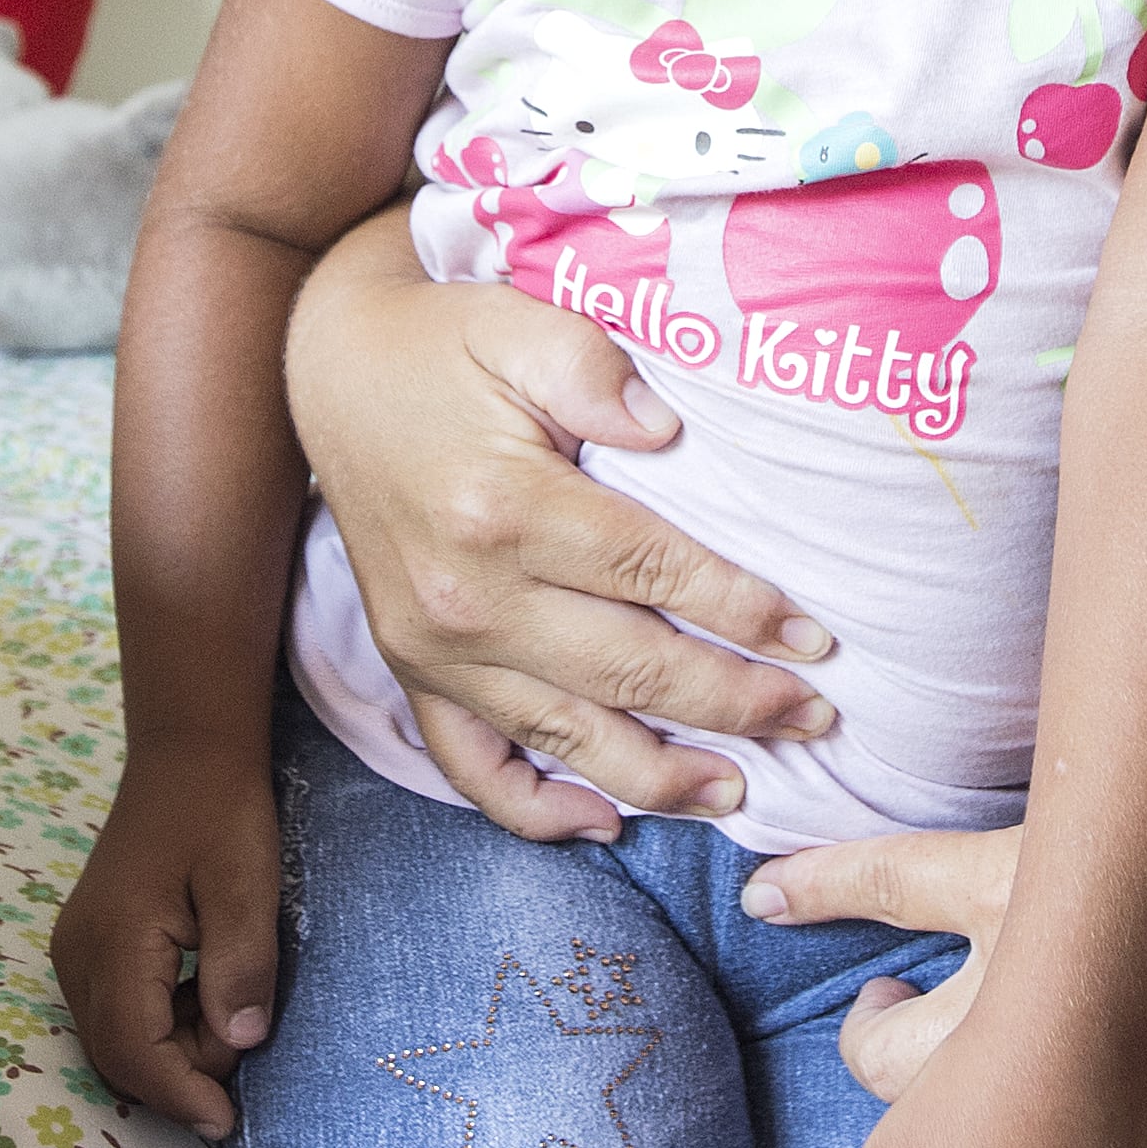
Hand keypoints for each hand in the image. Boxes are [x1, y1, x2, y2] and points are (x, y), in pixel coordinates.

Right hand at [52, 745, 280, 1139]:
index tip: (229, 1123)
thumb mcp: (247, 885)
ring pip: (114, 1041)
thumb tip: (238, 1045)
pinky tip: (203, 992)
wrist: (188, 754)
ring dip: (170, 1051)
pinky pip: (115, 1013)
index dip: (181, 1096)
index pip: (134, 1051)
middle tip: (242, 1047)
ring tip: (228, 1010)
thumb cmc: (221, 812)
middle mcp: (78, 954)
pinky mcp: (88, 946)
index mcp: (113, 941)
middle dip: (179, 1076)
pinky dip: (159, 1026)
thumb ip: (242, 965)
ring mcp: (76, 950)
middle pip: (117, 1057)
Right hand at [286, 210, 839, 836]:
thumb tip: (666, 430)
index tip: (814, 639)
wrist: (332, 371)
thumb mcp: (520, 325)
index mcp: (505, 507)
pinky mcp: (411, 672)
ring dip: (659, 776)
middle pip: (625, 671)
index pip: (650, 573)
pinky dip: (536, 811)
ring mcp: (432, 648)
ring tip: (738, 790)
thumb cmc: (445, 346)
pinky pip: (473, 767)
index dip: (741, 611)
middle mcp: (466, 596)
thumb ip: (595, 370)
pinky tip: (604, 822)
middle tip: (811, 719)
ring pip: (564, 737)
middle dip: (731, 704)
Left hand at [756, 773, 1146, 1147]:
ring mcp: (1074, 1081)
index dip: (816, 883)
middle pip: (892, 1051)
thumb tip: (1134, 702)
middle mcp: (1017, 998)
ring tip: (963, 1104)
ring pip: (963, 1142)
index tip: (762, 893)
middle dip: (871, 1043)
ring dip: (944, 1137)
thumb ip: (1130, 767)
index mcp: (1012, 895)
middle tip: (881, 1012)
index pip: (884, 879)